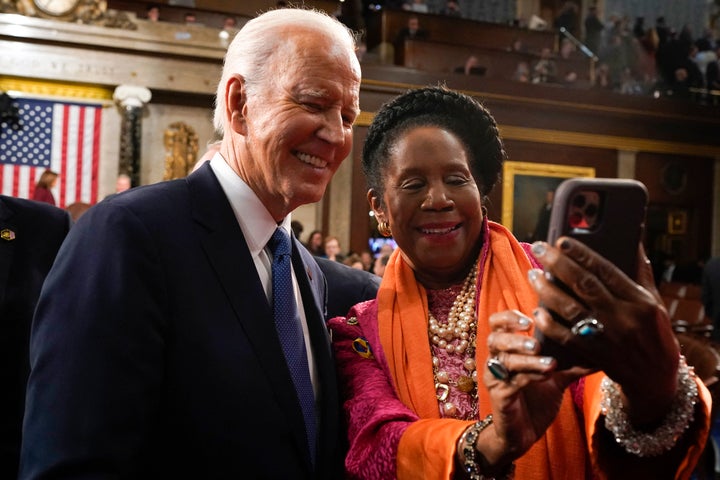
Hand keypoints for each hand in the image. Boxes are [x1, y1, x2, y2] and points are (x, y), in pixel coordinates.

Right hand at [478, 309, 588, 466]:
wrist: (523, 433)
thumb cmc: (536, 401)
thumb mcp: (557, 378)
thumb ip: (572, 363)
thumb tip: (600, 349)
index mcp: (507, 349)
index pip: (497, 323)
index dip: (509, 317)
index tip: (530, 318)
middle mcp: (497, 360)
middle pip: (495, 338)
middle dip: (516, 337)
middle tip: (538, 342)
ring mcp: (496, 378)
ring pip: (504, 360)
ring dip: (527, 358)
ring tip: (548, 361)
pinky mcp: (499, 396)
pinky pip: (511, 382)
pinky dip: (529, 376)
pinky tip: (546, 376)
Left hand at [528, 237, 679, 425]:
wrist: (655, 377)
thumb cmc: (654, 332)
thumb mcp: (654, 301)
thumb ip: (640, 271)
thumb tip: (631, 240)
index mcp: (639, 301)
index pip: (606, 271)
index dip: (582, 254)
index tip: (562, 240)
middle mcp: (623, 318)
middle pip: (584, 285)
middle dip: (558, 264)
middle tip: (538, 247)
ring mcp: (607, 338)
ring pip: (571, 309)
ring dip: (547, 290)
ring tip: (533, 274)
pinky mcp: (594, 355)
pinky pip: (566, 337)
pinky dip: (550, 324)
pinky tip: (537, 310)